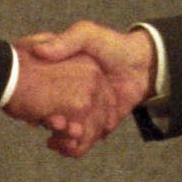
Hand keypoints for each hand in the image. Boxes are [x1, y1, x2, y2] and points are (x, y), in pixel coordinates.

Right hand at [16, 21, 157, 156]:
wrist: (144, 64)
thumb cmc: (113, 45)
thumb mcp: (86, 34)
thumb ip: (65, 41)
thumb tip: (39, 51)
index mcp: (65, 76)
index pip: (44, 95)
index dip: (38, 105)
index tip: (37, 111)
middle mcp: (72, 95)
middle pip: (54, 116)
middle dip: (50, 125)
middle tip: (50, 125)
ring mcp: (84, 111)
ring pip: (67, 131)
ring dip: (61, 139)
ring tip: (56, 141)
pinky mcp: (98, 125)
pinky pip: (83, 140)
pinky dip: (75, 147)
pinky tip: (69, 146)